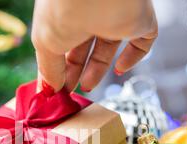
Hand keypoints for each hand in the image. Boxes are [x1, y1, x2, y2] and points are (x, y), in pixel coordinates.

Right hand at [31, 0, 157, 91]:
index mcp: (65, 10)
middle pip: (83, 45)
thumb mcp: (45, 44)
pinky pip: (141, 40)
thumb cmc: (63, 10)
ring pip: (109, 45)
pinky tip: (120, 70)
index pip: (62, 40)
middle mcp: (89, 10)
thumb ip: (48, 69)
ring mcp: (115, 15)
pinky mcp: (139, 19)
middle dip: (76, 69)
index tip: (54, 86)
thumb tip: (50, 90)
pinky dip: (133, 57)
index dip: (57, 64)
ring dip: (98, 69)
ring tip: (87, 87)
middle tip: (69, 90)